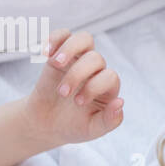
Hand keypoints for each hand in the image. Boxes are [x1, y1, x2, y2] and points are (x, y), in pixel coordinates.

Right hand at [24, 29, 123, 145]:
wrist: (47, 124)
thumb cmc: (73, 126)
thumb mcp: (92, 130)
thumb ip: (109, 121)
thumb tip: (120, 102)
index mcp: (108, 88)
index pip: (110, 77)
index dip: (95, 87)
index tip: (77, 102)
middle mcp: (96, 71)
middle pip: (95, 58)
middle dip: (77, 74)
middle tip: (62, 93)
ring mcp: (78, 60)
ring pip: (84, 39)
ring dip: (70, 48)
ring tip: (55, 63)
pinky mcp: (59, 55)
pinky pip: (62, 35)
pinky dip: (54, 38)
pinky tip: (44, 53)